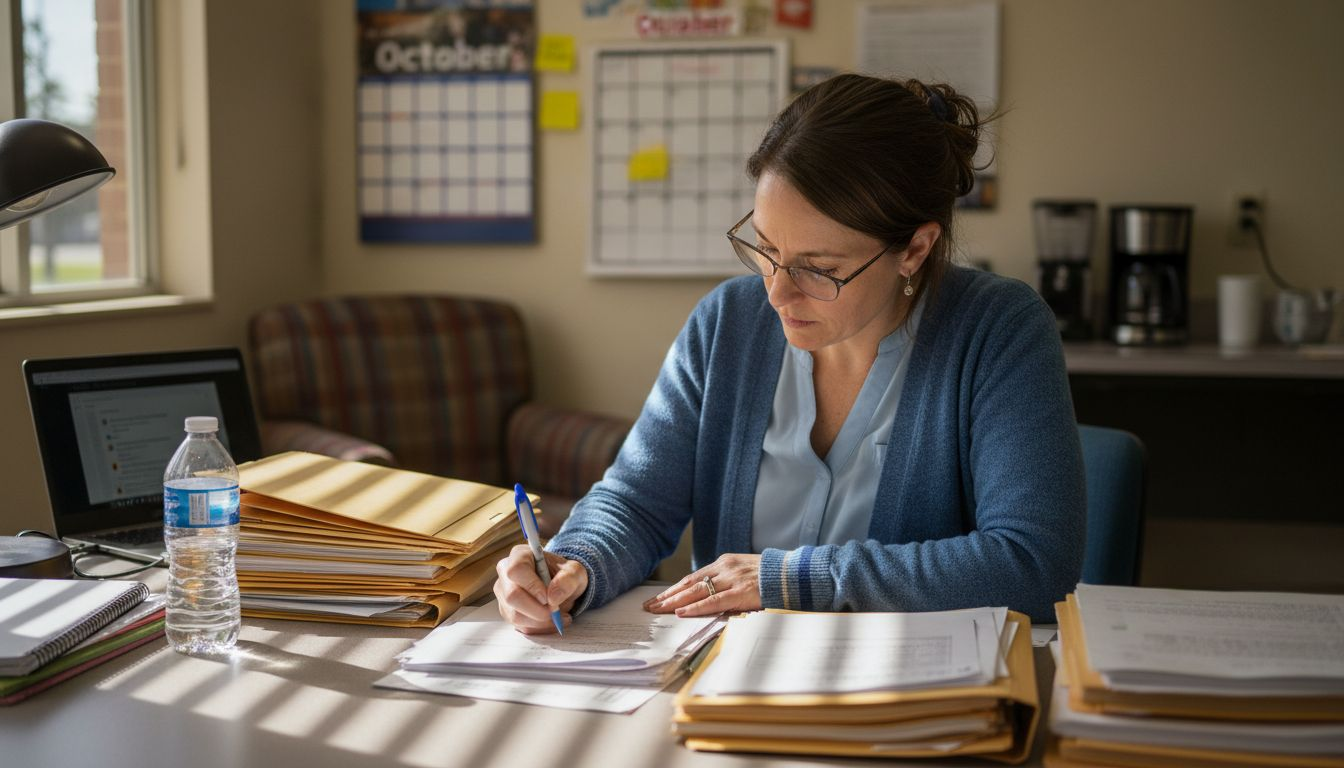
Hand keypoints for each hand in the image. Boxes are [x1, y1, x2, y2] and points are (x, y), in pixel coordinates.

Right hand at [494, 544, 588, 633]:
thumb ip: (568, 579)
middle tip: (556, 611)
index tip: (548, 597)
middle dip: (537, 610)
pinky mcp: (507, 611)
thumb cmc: (564, 575)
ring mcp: (504, 594)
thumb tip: (553, 597)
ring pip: (515, 615)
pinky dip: (539, 628)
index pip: (516, 570)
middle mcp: (505, 573)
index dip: (532, 586)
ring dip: (540, 621)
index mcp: (520, 555)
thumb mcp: (575, 572)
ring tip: (559, 616)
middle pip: (512, 596)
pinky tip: (551, 621)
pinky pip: (519, 626)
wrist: (561, 586)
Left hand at [643, 553, 761, 616]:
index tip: (658, 598)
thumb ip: (728, 583)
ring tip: (657, 609)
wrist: (795, 573)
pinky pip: (714, 601)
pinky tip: (681, 612)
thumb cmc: (772, 577)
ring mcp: (732, 579)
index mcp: (725, 563)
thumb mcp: (745, 573)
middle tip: (648, 605)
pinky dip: (696, 607)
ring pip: (696, 592)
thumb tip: (711, 598)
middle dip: (667, 596)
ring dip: (674, 602)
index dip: (674, 589)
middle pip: (689, 584)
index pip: (693, 578)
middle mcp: (725, 568)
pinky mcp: (741, 591)